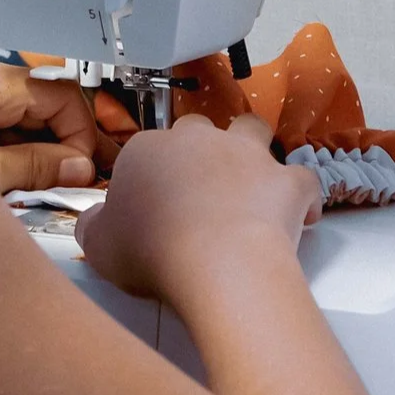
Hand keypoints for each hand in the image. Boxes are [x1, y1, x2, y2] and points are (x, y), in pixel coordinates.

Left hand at [0, 52, 101, 191]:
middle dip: (59, 141)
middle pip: (39, 100)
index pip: (61, 94)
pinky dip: (5, 146)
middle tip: (69, 179)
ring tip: (33, 184)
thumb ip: (37, 168)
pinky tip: (3, 177)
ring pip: (15, 112)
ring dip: (32, 147)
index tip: (85, 167)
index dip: (81, 133)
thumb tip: (75, 166)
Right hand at [75, 113, 322, 302]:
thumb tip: (96, 221)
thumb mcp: (98, 245)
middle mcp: (199, 141)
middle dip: (199, 151)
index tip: (151, 207)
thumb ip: (93, 225)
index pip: (146, 150)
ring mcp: (247, 156)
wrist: (215, 264)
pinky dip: (299, 196)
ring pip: (252, 130)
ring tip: (246, 181)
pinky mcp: (286, 182)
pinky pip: (301, 179)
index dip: (150, 176)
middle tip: (196, 190)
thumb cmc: (152, 251)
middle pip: (198, 130)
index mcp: (149, 149)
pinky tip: (296, 217)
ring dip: (251, 150)